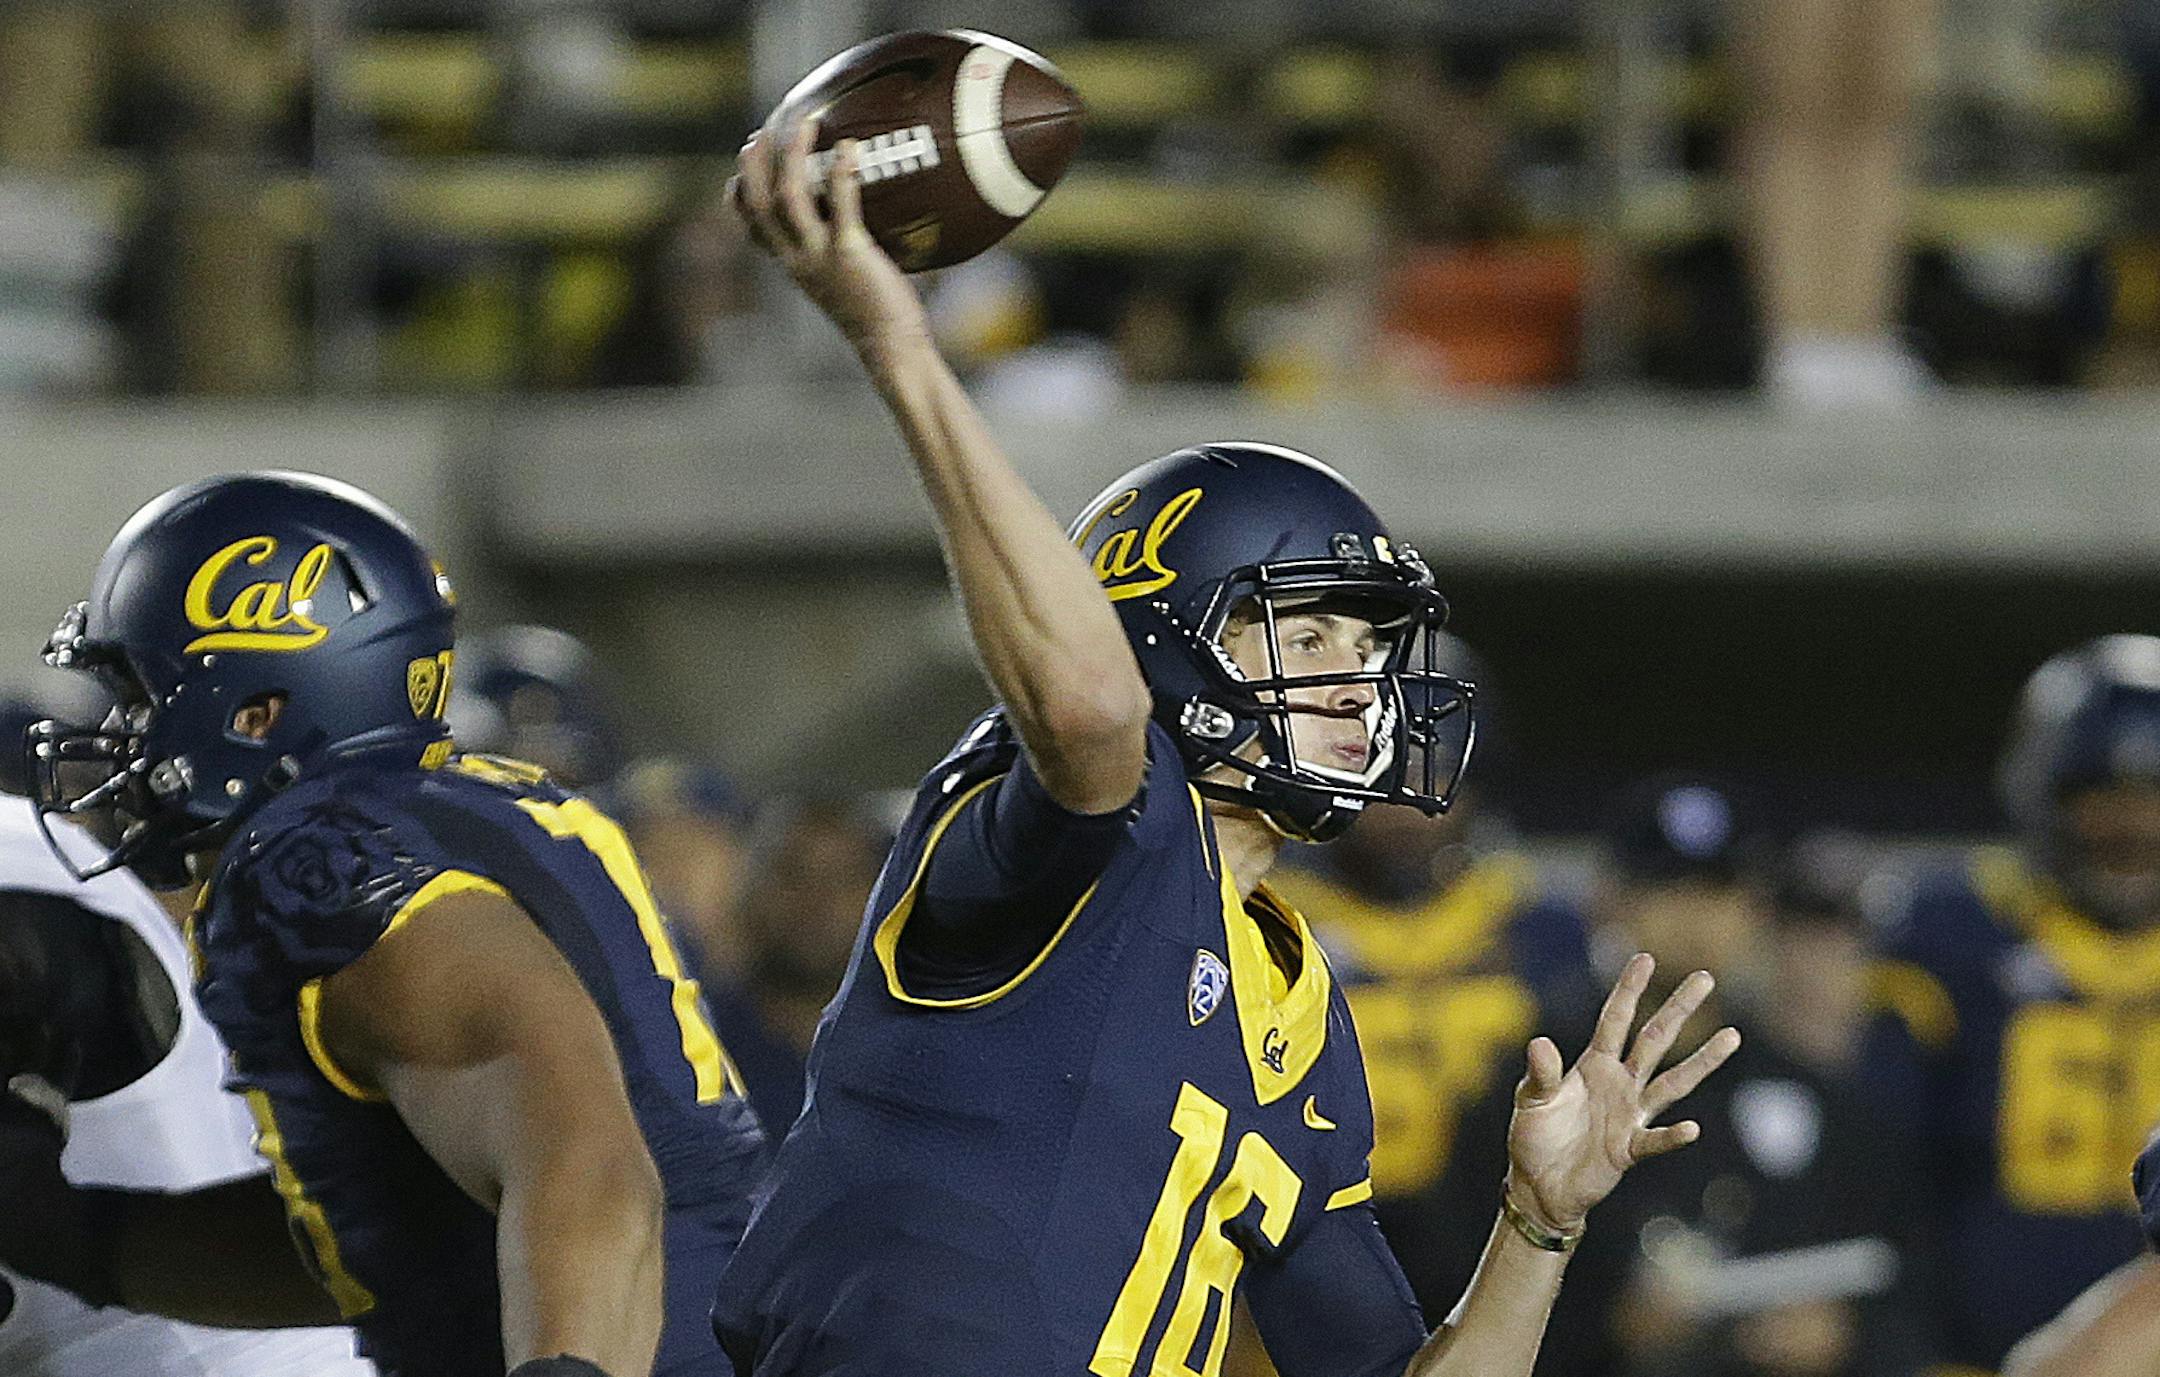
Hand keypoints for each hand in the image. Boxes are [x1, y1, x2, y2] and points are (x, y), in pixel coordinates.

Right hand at [730, 121, 930, 352]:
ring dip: (792, 155)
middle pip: (756, 201)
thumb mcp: (839, 281)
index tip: (747, 162)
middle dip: (754, 162)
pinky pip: (840, 202)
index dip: (740, 190)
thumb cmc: (874, 313)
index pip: (749, 224)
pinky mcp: (848, 253)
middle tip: (764, 131)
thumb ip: (832, 251)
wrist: (889, 346)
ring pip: (788, 195)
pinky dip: (841, 171)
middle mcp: (795, 259)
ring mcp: (818, 256)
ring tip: (806, 125)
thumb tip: (849, 219)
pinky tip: (849, 148)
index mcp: (790, 264)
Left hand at [1505, 953, 1739, 1231]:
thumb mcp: (1531, 1100)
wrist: (1540, 1186)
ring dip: (1701, 1061)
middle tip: (1705, 978)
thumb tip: (1539, 1042)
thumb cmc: (1535, 1136)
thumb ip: (1540, 1073)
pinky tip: (1692, 1128)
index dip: (1629, 990)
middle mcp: (1619, 1084)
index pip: (1615, 1019)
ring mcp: (1630, 1115)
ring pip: (1672, 1083)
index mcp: (1594, 1065)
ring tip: (1731, 1036)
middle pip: (1654, 1039)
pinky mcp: (1629, 1150)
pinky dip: (1672, 1136)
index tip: (1645, 958)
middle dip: (1678, 1009)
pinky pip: (1655, 1140)